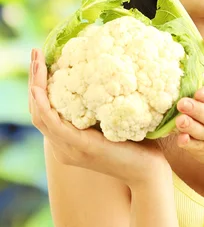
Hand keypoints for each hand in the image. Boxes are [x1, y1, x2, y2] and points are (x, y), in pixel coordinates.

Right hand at [28, 49, 170, 189]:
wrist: (148, 172)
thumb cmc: (138, 146)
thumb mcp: (113, 125)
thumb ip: (102, 109)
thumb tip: (103, 79)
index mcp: (69, 142)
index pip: (45, 113)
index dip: (39, 87)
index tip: (42, 61)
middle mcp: (63, 147)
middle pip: (37, 111)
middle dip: (33, 81)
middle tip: (35, 54)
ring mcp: (68, 149)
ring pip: (39, 114)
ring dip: (34, 86)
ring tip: (36, 61)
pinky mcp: (78, 147)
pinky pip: (52, 123)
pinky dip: (43, 104)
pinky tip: (40, 87)